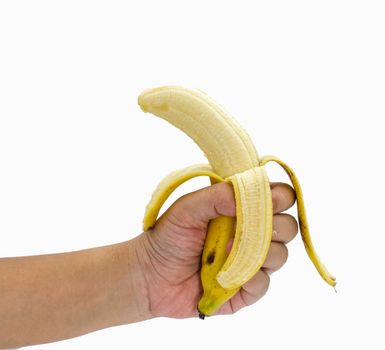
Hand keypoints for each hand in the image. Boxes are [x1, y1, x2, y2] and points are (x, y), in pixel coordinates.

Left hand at [139, 182, 297, 317]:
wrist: (150, 276)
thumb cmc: (168, 236)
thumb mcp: (187, 208)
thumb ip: (218, 195)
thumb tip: (253, 193)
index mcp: (241, 209)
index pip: (277, 198)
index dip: (280, 197)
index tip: (271, 200)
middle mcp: (251, 234)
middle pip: (287, 227)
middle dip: (276, 226)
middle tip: (249, 228)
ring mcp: (250, 262)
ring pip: (280, 255)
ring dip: (259, 253)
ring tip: (226, 250)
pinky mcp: (245, 289)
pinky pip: (263, 284)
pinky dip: (249, 279)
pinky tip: (225, 276)